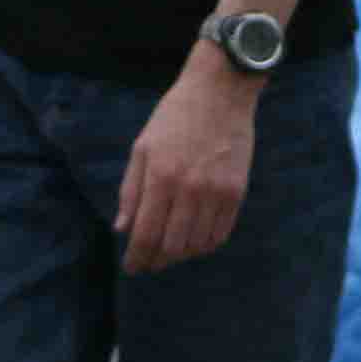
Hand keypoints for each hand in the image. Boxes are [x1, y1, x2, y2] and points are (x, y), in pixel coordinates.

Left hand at [114, 55, 260, 274]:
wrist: (220, 92)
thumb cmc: (173, 119)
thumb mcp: (141, 149)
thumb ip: (130, 192)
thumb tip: (122, 229)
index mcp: (161, 179)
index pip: (146, 235)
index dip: (137, 258)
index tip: (131, 268)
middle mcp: (190, 189)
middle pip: (172, 246)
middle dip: (156, 261)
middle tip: (148, 263)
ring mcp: (218, 191)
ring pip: (198, 244)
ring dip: (180, 255)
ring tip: (169, 252)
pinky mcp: (238, 190)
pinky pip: (221, 233)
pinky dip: (205, 244)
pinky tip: (193, 241)